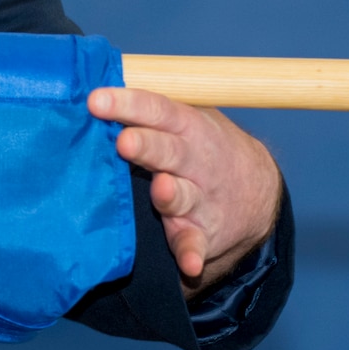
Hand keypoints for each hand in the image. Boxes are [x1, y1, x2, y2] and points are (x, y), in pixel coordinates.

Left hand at [89, 87, 281, 298]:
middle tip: (124, 142)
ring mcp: (200, 198)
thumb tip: (92, 84)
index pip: (156, 109)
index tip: (96, 101)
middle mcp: (195, 161)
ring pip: (182, 196)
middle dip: (148, 146)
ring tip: (161, 190)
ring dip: (171, 195)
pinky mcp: (203, 233)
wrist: (256, 188)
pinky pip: (196, 244)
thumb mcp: (185, 116)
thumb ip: (145, 107)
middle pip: (169, 151)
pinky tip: (190, 265)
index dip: (127, 103)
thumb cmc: (199, 145)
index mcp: (186, 125)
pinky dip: (193, 254)